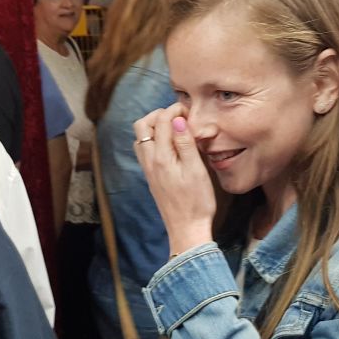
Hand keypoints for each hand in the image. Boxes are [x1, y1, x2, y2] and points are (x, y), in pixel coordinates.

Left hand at [133, 104, 215, 256]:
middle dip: (159, 115)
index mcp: (161, 157)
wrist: (186, 229)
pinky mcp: (151, 177)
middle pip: (142, 125)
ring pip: (141, 137)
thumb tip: (177, 120)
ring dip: (155, 127)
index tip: (189, 111)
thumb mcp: (196, 170)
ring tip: (175, 129)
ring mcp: (148, 169)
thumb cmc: (196, 202)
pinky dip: (154, 140)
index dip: (175, 110)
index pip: (162, 121)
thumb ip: (186, 143)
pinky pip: (144, 150)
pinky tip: (170, 146)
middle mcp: (149, 161)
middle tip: (179, 117)